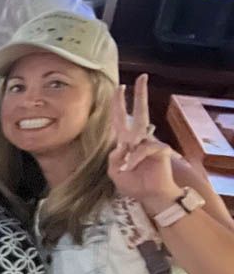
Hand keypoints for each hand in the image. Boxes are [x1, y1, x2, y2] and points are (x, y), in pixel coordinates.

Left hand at [106, 74, 180, 209]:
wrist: (150, 196)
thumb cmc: (133, 184)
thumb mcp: (114, 171)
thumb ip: (113, 158)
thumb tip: (120, 145)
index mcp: (126, 142)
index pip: (121, 119)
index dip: (119, 104)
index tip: (119, 88)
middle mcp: (139, 139)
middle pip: (140, 112)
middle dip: (140, 94)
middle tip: (141, 77)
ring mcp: (151, 142)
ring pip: (138, 136)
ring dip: (131, 154)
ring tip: (128, 169)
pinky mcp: (160, 149)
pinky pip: (144, 148)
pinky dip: (135, 159)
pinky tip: (132, 168)